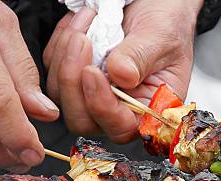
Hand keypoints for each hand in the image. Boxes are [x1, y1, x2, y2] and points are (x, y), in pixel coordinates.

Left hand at [43, 0, 202, 143]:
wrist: (156, 4)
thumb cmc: (167, 23)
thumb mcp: (161, 37)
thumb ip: (141, 57)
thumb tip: (121, 75)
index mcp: (149, 109)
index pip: (121, 128)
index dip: (102, 107)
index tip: (93, 72)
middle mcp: (120, 108)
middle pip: (83, 119)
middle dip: (73, 83)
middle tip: (81, 43)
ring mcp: (95, 94)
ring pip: (62, 95)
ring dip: (65, 57)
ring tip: (85, 24)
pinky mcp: (76, 77)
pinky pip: (53, 70)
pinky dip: (60, 44)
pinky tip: (80, 25)